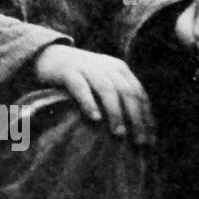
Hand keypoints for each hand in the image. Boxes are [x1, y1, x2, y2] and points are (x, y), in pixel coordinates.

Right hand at [34, 44, 154, 146]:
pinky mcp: (68, 71)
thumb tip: (140, 126)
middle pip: (127, 92)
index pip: (139, 93)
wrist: (48, 56)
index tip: (150, 140)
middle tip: (138, 142)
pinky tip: (95, 118)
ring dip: (116, 113)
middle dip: (136, 118)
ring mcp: (87, 67)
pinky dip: (90, 103)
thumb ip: (119, 94)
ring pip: (107, 90)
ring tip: (119, 134)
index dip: (146, 117)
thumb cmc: (80, 75)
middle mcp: (106, 66)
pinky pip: (81, 88)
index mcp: (119, 69)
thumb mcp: (104, 79)